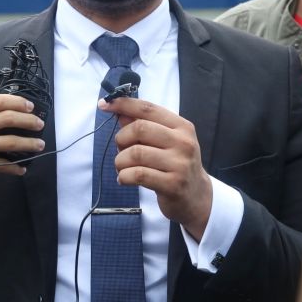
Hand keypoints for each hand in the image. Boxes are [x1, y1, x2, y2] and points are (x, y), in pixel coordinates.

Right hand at [0, 94, 45, 189]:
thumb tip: (9, 111)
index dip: (19, 102)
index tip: (31, 107)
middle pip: (8, 118)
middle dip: (29, 120)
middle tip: (39, 124)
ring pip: (11, 141)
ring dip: (29, 143)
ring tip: (39, 144)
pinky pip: (3, 164)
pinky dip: (15, 167)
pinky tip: (21, 167)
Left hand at [102, 97, 212, 238]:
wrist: (196, 197)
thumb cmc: (175, 165)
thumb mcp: (165, 142)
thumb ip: (143, 125)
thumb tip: (120, 112)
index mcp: (181, 126)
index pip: (148, 108)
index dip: (123, 104)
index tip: (104, 105)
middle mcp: (183, 142)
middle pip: (139, 128)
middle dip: (121, 138)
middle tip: (120, 150)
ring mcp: (180, 164)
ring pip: (136, 152)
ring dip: (120, 160)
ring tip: (122, 167)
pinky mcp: (173, 185)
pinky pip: (138, 174)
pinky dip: (124, 176)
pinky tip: (125, 179)